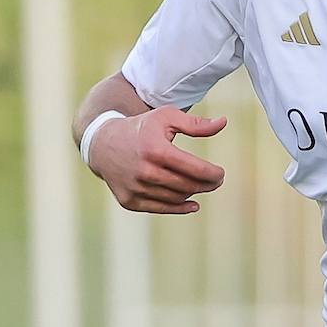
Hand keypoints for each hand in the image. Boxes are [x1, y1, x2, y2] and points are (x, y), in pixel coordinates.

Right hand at [89, 104, 227, 214]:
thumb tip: (223, 123)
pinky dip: (179, 208)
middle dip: (207, 184)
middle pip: (189, 186)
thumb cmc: (140, 128)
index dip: (214, 174)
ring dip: (192, 192)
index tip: (221, 174)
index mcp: (156, 150)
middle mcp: (145, 172)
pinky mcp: (129, 201)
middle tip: (215, 181)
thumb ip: (195, 124)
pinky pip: (161, 209)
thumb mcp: (166, 118)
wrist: (103, 144)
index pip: (196, 169)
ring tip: (197, 185)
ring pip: (177, 198)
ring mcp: (136, 189)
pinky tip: (191, 203)